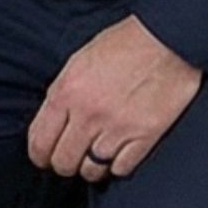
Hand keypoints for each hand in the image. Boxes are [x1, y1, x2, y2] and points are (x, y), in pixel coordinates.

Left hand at [26, 15, 202, 181]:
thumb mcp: (80, 60)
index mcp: (67, 92)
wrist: (168, 38)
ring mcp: (117, 128)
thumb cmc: (125, 43)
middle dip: (64, 163)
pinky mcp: (145, 136)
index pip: (39, 142)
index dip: (40, 155)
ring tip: (96, 155)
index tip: (45, 158)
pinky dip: (118, 165)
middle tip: (72, 157)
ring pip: (92, 169)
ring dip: (91, 165)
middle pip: (64, 162)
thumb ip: (63, 93)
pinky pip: (121, 169)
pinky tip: (119, 153)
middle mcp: (88, 114)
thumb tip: (53, 122)